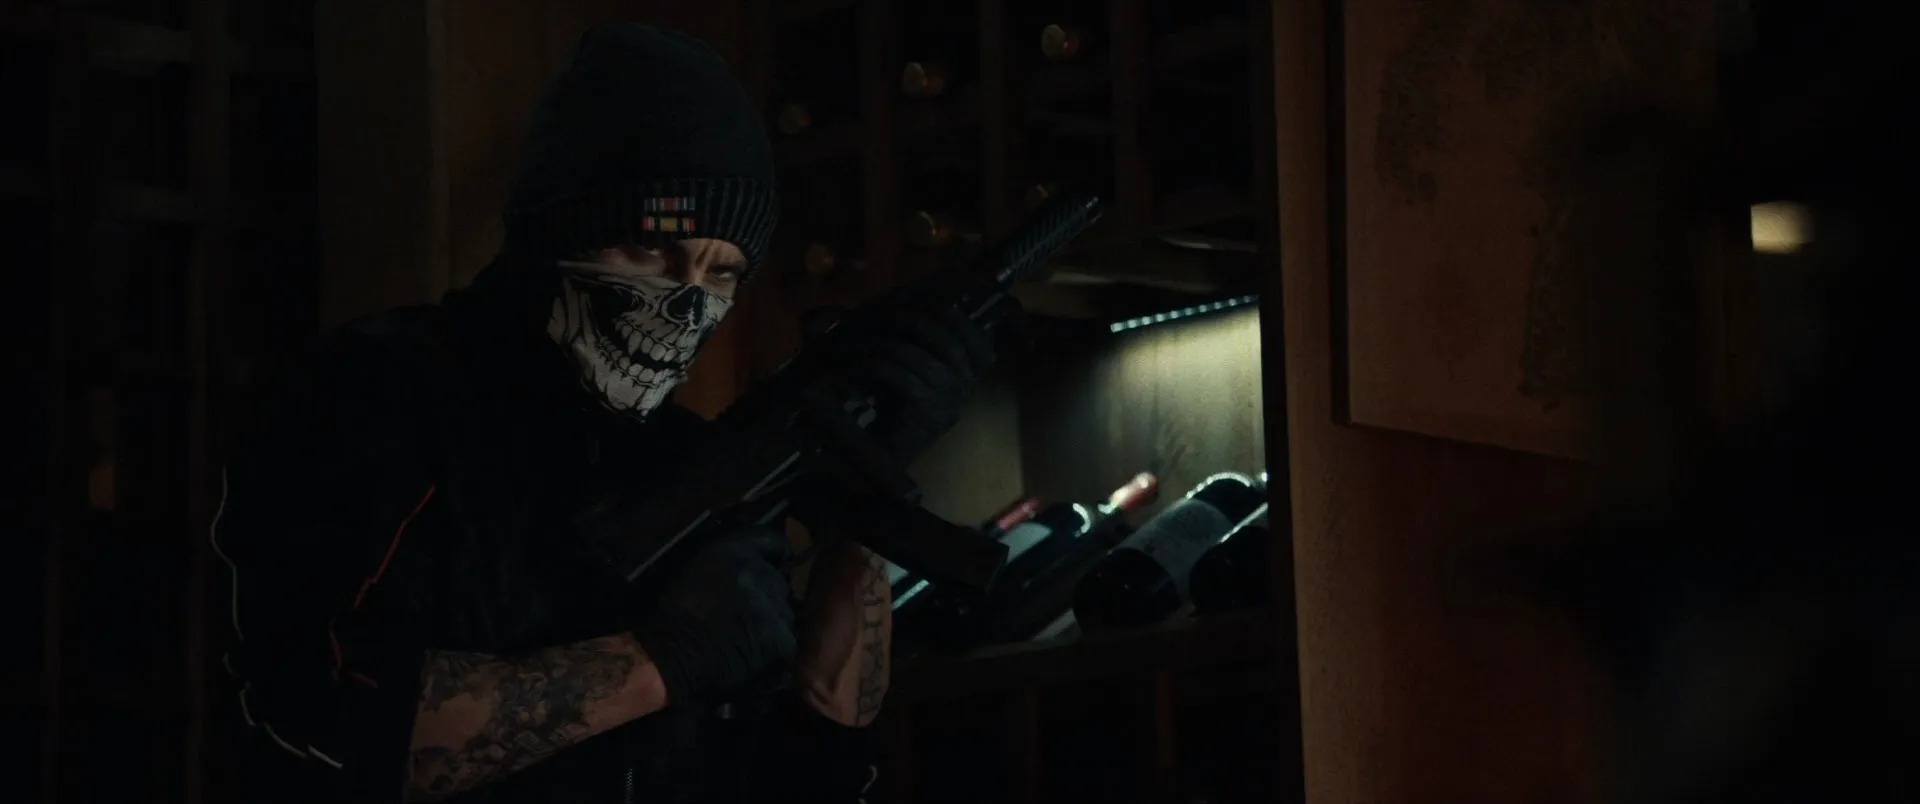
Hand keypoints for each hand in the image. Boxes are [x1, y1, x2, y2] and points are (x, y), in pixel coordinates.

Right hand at [630, 527, 795, 706]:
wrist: (665, 655)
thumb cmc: (670, 613)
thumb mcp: (693, 566)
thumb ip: (726, 557)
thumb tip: (747, 559)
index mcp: (736, 550)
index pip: (773, 543)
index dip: (773, 556)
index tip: (770, 566)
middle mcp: (760, 573)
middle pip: (779, 581)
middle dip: (769, 594)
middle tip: (748, 611)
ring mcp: (772, 607)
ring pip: (785, 612)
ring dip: (773, 622)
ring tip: (747, 636)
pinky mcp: (779, 639)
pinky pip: (786, 640)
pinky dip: (773, 649)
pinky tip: (752, 655)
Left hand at [833, 298, 995, 461]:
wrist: (884, 465)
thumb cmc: (894, 420)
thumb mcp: (911, 381)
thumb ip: (912, 352)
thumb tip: (891, 310)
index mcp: (966, 383)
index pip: (981, 347)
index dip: (960, 322)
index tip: (937, 305)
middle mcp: (963, 392)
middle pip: (948, 343)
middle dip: (918, 322)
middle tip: (891, 317)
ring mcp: (946, 402)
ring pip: (916, 358)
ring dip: (881, 344)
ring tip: (856, 343)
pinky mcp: (924, 412)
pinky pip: (899, 376)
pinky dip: (872, 365)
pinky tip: (853, 365)